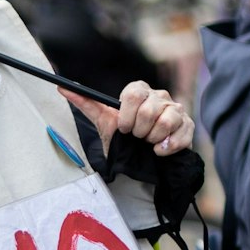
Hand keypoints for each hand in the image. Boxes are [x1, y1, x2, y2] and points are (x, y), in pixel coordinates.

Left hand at [61, 81, 193, 155]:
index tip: (123, 128)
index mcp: (139, 91)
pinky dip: (166, 148)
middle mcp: (159, 96)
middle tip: (136, 138)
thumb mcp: (103, 121)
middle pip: (148, 110)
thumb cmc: (123, 139)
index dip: (126, 116)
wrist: (140, 162)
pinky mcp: (188, 127)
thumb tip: (61, 88)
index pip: (133, 93)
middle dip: (138, 132)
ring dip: (152, 139)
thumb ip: (85, 103)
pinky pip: (180, 135)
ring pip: (166, 121)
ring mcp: (176, 110)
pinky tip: (159, 151)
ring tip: (148, 143)